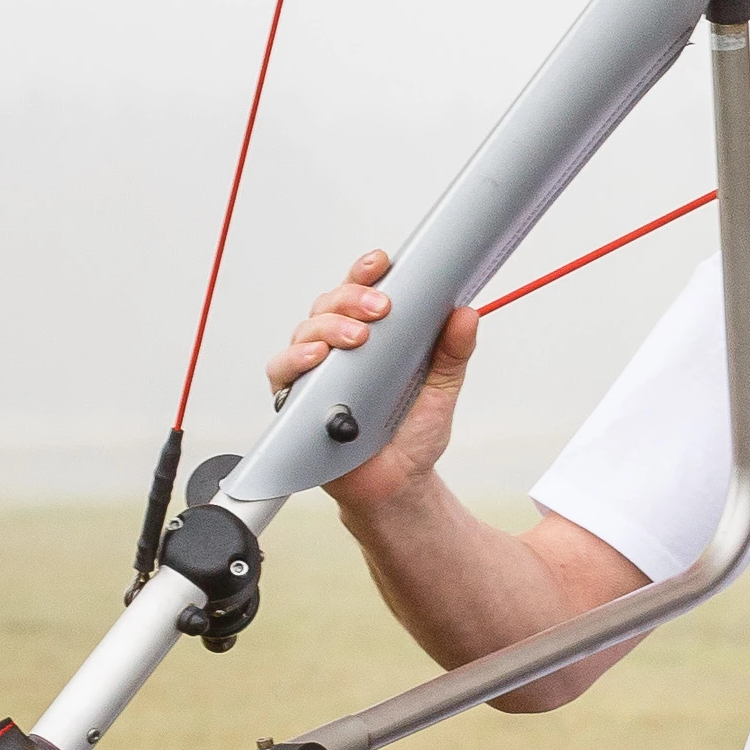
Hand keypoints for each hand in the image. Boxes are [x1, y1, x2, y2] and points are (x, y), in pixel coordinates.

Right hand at [265, 249, 477, 513]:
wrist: (396, 486)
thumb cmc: (411, 436)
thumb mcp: (440, 392)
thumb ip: (452, 355)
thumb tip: (466, 314)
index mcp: (370, 338)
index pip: (361, 293)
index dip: (367, 273)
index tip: (383, 262)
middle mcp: (336, 349)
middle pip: (330, 305)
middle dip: (353, 298)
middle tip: (381, 308)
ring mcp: (313, 373)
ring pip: (306, 332)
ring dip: (329, 327)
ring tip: (357, 337)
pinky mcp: (295, 400)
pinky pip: (283, 371)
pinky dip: (297, 360)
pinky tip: (317, 358)